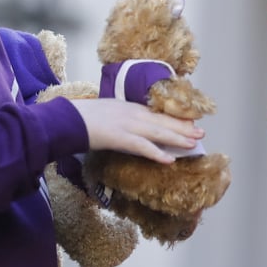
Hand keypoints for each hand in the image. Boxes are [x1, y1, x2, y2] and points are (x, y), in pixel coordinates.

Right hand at [69, 98, 204, 163]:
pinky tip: (170, 160)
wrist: (65, 119)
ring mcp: (126, 124)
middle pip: (162, 121)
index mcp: (128, 106)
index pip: (157, 112)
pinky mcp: (119, 137)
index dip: (175, 118)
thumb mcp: (105, 112)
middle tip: (201, 133)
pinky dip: (157, 153)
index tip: (190, 122)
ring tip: (194, 144)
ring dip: (178, 138)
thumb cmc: (80, 118)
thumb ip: (119, 118)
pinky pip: (142, 147)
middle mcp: (131, 113)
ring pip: (158, 132)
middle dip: (183, 127)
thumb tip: (128, 128)